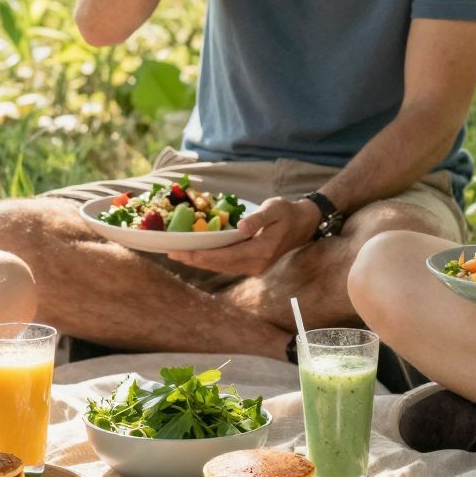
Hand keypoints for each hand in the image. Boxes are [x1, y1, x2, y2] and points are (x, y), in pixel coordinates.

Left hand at [181, 195, 321, 275]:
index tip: (183, 251)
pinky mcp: (252, 265)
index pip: (226, 255)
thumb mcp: (275, 209)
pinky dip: (210, 261)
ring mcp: (254, 267)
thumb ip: (258, 219)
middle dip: (194, 259)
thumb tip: (240, 227)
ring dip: (200, 262)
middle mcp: (256, 264)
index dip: (202, 255)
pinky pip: (227, 265)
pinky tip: (196, 255)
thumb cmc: (288, 212)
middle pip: (219, 264)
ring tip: (178, 254)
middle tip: (171, 253)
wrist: (304, 224)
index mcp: (261, 251)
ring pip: (221, 267)